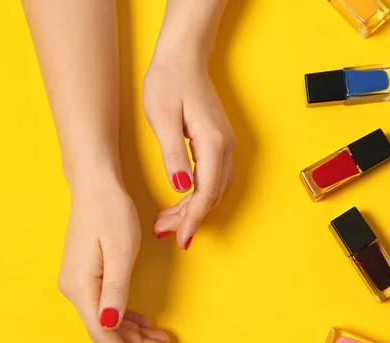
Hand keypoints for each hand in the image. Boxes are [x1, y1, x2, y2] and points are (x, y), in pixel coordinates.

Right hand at [58, 181, 171, 342]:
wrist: (96, 184)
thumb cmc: (110, 212)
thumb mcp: (120, 250)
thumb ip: (115, 291)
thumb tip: (109, 326)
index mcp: (81, 286)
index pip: (102, 333)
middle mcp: (76, 288)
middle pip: (107, 329)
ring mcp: (81, 281)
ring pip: (109, 319)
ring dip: (134, 333)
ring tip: (162, 341)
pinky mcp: (89, 274)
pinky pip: (108, 305)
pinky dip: (127, 317)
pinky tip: (145, 323)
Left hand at [143, 55, 234, 249]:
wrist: (182, 57)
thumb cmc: (169, 82)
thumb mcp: (163, 118)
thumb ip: (174, 155)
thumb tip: (181, 188)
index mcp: (213, 143)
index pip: (206, 193)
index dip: (193, 219)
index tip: (180, 238)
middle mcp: (226, 147)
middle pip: (213, 195)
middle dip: (190, 218)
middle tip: (164, 232)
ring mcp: (225, 144)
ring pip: (215, 189)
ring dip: (194, 209)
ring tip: (168, 221)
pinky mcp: (219, 142)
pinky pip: (214, 178)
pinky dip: (200, 195)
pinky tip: (183, 200)